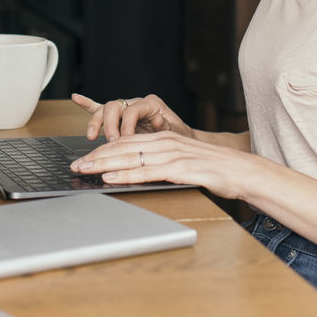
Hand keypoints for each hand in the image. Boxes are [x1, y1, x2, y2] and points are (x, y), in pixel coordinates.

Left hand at [69, 129, 253, 198]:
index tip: (85, 157)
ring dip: (104, 164)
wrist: (241, 171)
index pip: (126, 141)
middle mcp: (165, 143)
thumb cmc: (212, 168)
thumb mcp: (181, 161)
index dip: (103, 149)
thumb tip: (136, 170)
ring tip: (85, 168)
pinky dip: (127, 174)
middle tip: (76, 163)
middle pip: (123, 147)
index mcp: (163, 139)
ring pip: (131, 157)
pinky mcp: (180, 168)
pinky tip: (111, 177)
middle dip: (96, 155)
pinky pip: (147, 171)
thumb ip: (160, 162)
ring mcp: (172, 154)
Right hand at [71, 92, 194, 141]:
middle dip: (109, 125)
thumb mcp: (177, 134)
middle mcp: (136, 103)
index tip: (124, 141)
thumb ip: (166, 127)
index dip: (126, 126)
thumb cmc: (179, 138)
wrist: (181, 141)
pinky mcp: (119, 117)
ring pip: (105, 109)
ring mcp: (126, 108)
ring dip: (96, 122)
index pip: (132, 110)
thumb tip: (159, 120)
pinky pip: (101, 108)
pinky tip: (76, 98)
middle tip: (111, 141)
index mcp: (151, 104)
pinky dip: (87, 104)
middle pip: (114, 106)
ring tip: (92, 135)